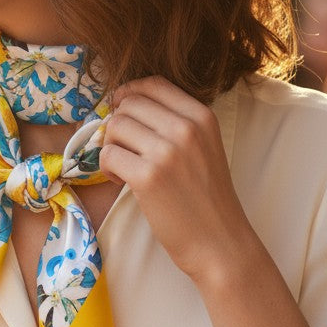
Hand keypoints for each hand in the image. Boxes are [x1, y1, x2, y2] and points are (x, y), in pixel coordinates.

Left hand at [99, 76, 251, 283]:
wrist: (220, 242)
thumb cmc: (205, 197)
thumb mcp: (203, 147)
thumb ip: (174, 122)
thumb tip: (123, 105)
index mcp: (202, 116)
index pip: (153, 84)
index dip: (129, 94)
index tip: (122, 112)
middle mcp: (186, 128)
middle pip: (129, 103)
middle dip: (118, 124)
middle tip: (124, 148)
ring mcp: (167, 152)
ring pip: (115, 126)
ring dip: (111, 146)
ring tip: (124, 167)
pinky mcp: (148, 177)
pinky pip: (108, 154)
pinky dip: (107, 168)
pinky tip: (121, 181)